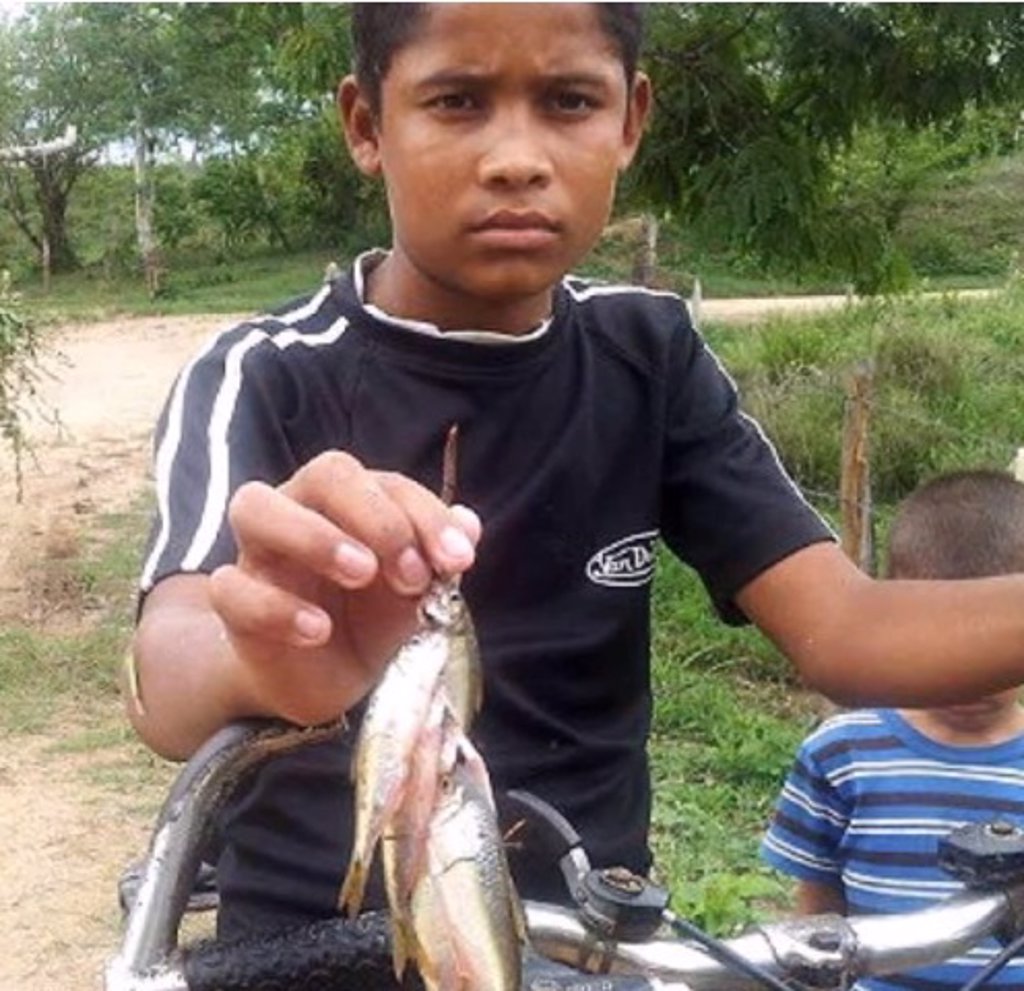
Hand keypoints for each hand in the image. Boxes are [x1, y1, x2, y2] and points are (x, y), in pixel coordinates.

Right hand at [207, 451, 480, 726]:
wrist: (327, 677)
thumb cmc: (371, 616)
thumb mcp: (416, 591)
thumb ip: (439, 557)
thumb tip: (469, 525)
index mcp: (351, 499)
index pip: (387, 483)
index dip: (426, 515)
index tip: (459, 560)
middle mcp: (300, 507)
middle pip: (326, 474)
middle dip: (377, 517)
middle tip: (411, 573)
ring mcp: (258, 551)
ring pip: (256, 506)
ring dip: (314, 535)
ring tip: (362, 575)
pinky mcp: (233, 601)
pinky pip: (232, 588)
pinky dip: (275, 606)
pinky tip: (318, 629)